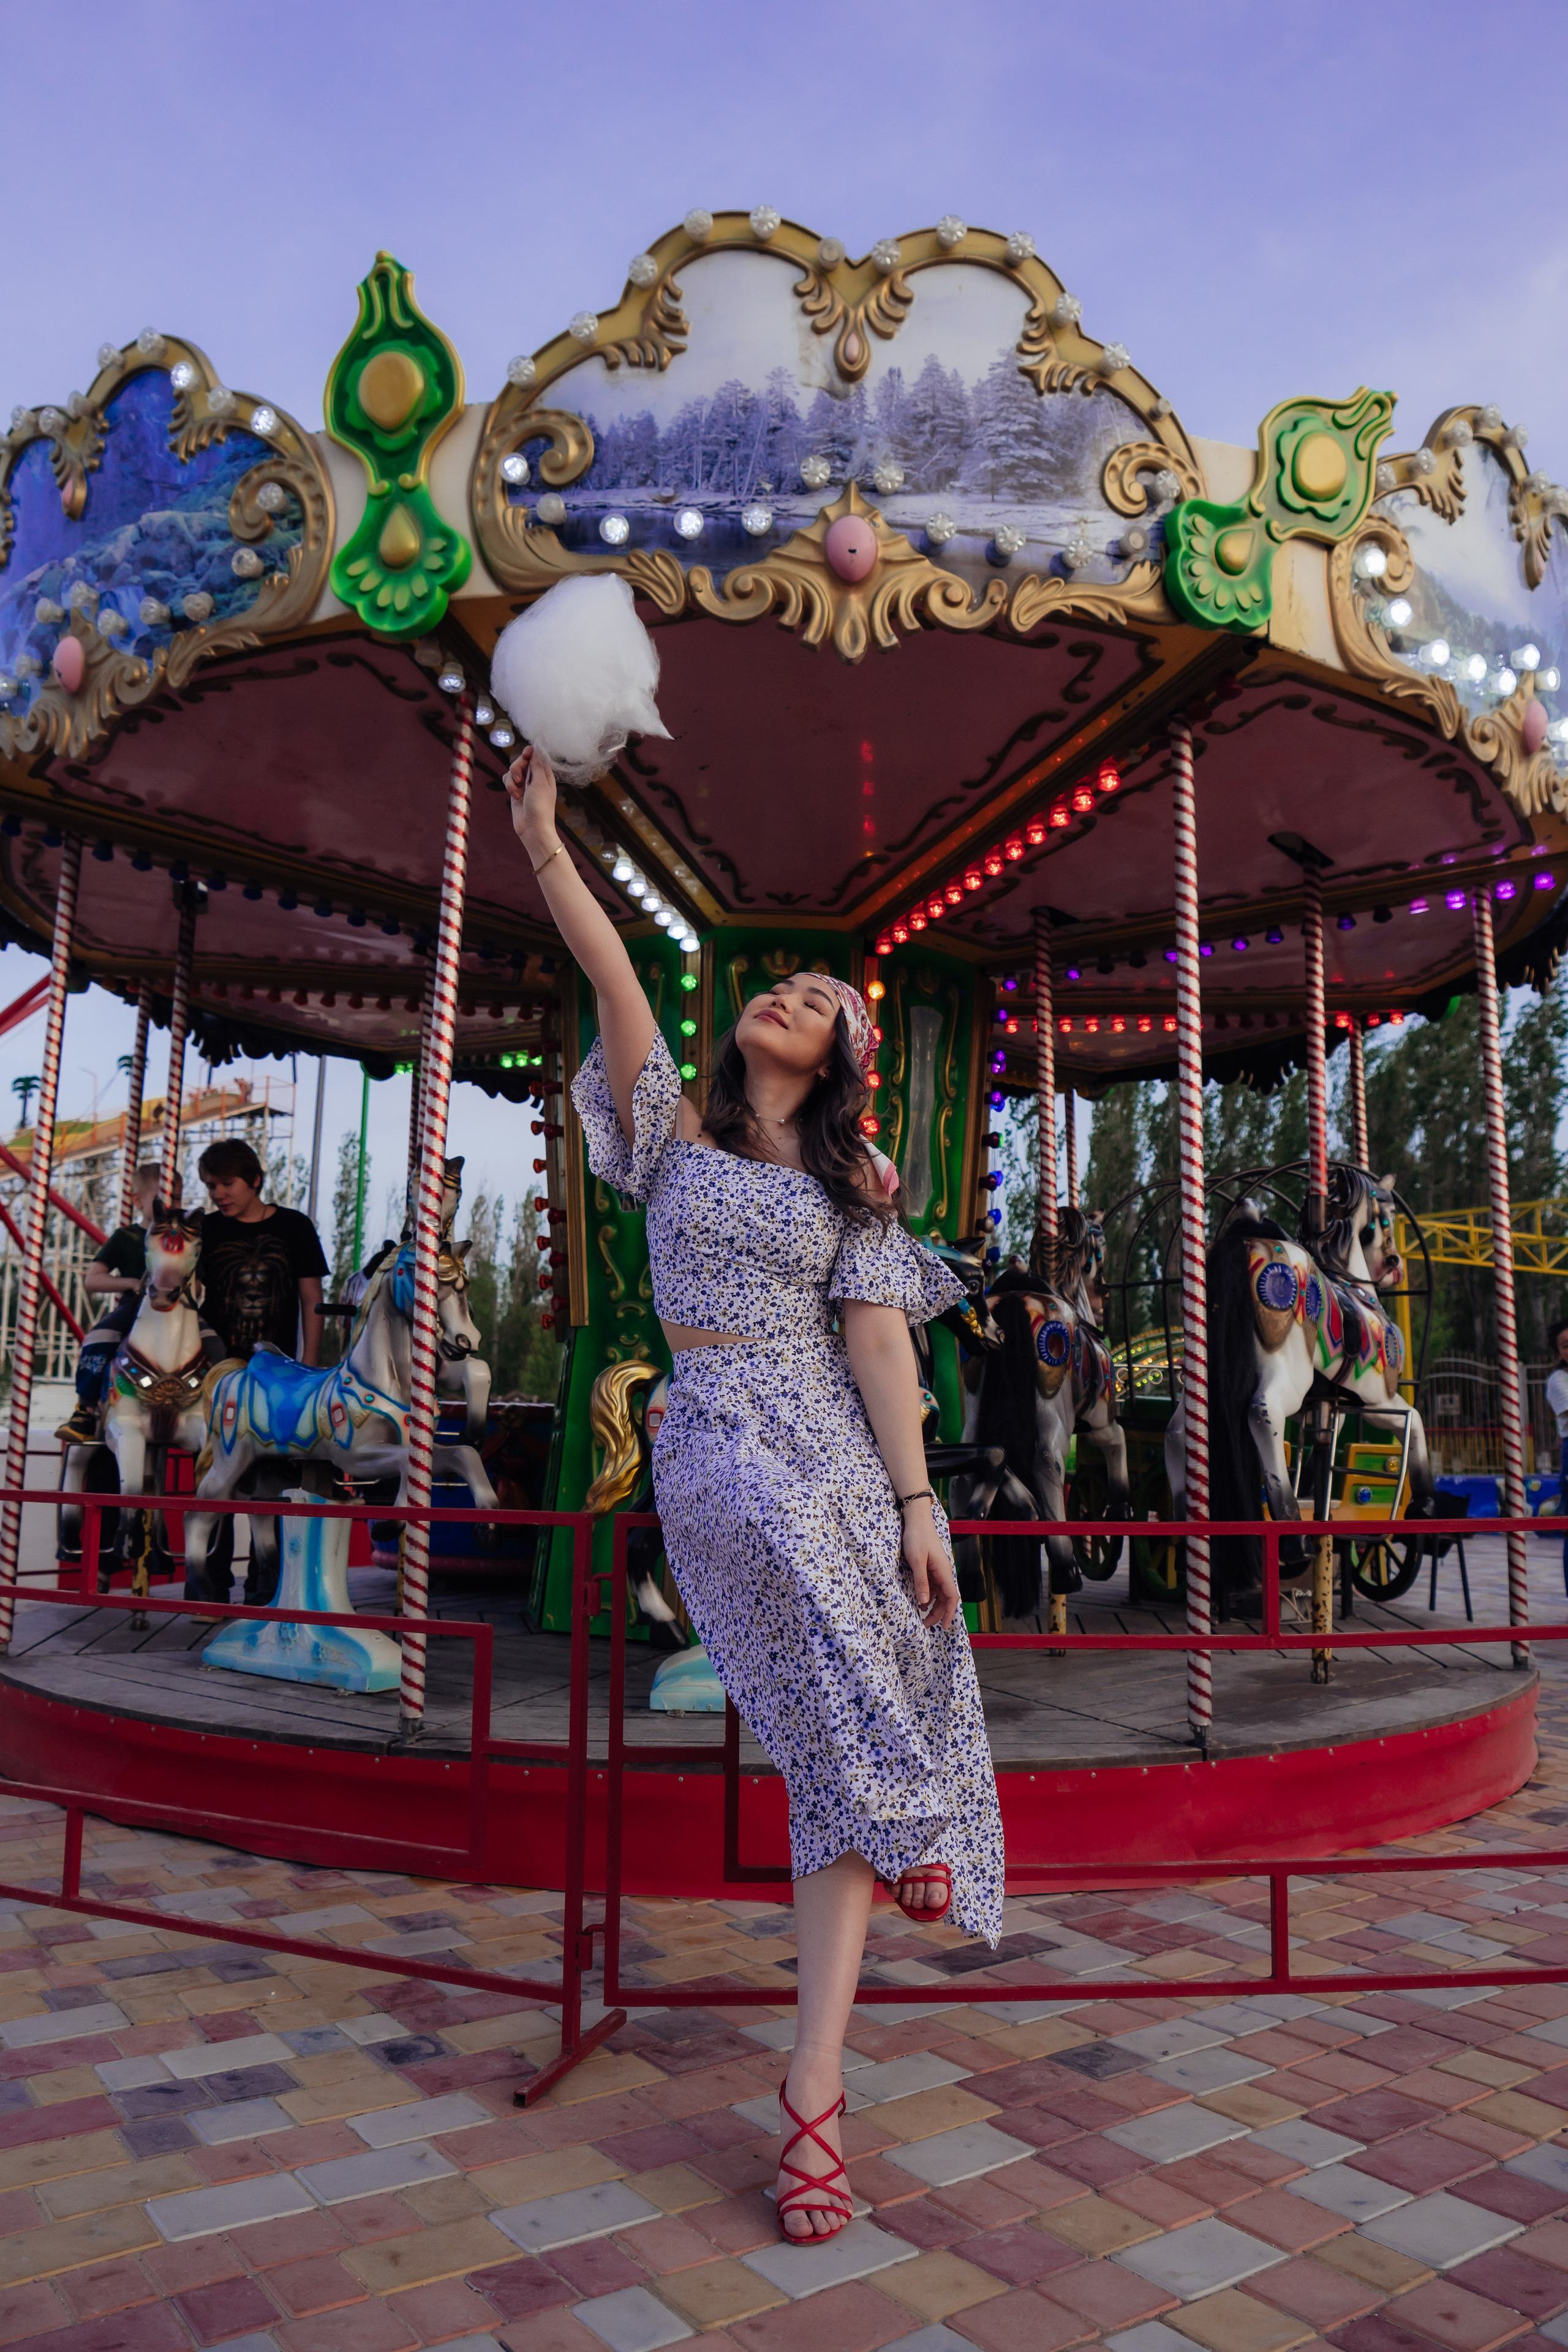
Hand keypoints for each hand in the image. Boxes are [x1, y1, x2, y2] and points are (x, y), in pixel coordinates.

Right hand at [504, 744, 557, 862]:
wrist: (532, 828)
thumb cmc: (541, 807)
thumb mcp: (540, 783)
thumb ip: (537, 764)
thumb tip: (536, 747)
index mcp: (545, 774)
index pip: (537, 755)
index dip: (530, 753)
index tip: (526, 754)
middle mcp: (535, 777)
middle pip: (522, 761)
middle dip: (517, 767)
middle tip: (519, 779)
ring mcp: (525, 784)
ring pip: (512, 770)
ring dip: (512, 779)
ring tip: (517, 792)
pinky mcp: (515, 791)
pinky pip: (508, 780)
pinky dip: (509, 786)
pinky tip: (514, 796)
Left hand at [901, 1502, 958, 1629]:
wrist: (916, 1520)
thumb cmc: (917, 1538)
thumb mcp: (916, 1561)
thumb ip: (921, 1581)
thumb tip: (924, 1602)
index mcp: (943, 1571)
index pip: (952, 1597)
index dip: (949, 1613)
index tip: (944, 1626)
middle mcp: (943, 1572)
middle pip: (946, 1598)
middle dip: (938, 1613)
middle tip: (926, 1624)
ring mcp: (937, 1570)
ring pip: (939, 1593)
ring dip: (933, 1606)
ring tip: (922, 1616)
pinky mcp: (931, 1567)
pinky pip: (932, 1586)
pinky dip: (927, 1596)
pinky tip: (920, 1602)